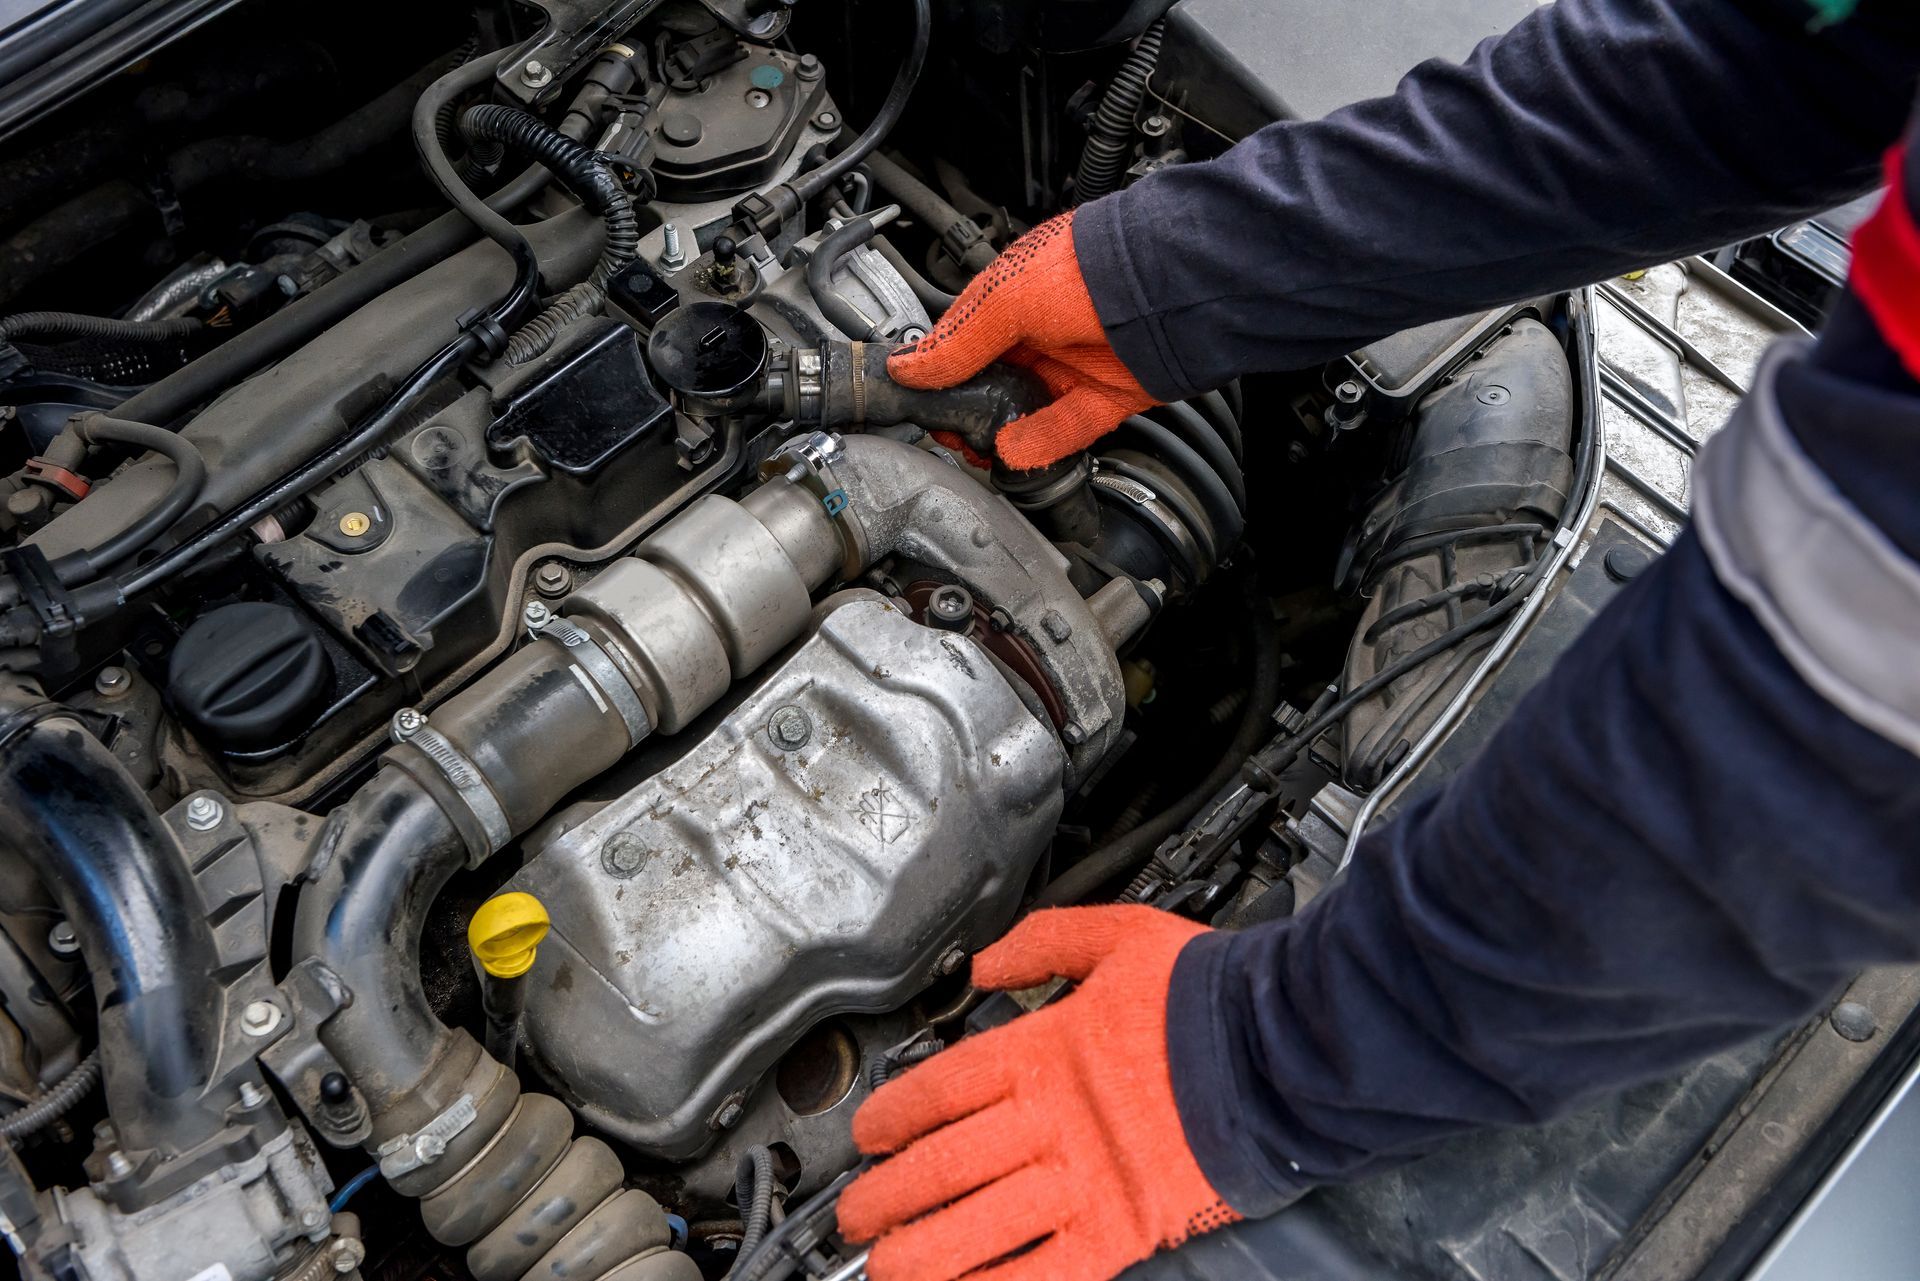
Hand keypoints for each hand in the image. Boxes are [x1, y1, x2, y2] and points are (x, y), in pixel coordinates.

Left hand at [839, 907, 1239, 1280]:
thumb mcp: (1117, 938)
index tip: (870, 1136)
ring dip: (921, 1253)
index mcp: (1043, 1050)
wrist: (1286, 1049)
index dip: (892, 1118)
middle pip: (942, 1165)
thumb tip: (986, 962)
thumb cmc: (1210, 995)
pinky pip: (1045, 1272)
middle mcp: (1050, 1119)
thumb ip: (1042, 943)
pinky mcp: (1123, 1229)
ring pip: (977, 1228)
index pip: (940, 1090)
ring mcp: (1083, 1179)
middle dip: (886, 1197)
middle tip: (857, 1215)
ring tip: (888, 1266)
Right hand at [889, 212, 1159, 470]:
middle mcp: (1044, 328)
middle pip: (992, 380)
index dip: (937, 369)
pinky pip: (1067, 429)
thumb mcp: (1005, 297)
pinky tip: (1015, 453)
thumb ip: (958, 339)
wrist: (1171, 286)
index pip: (962, 338)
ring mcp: (1076, 363)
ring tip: (976, 450)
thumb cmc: (1092, 268)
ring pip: (1025, 410)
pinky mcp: (1107, 396)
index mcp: (1014, 293)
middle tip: (946, 431)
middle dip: (966, 409)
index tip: (916, 397)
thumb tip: (909, 368)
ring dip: (998, 433)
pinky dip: (1041, 444)